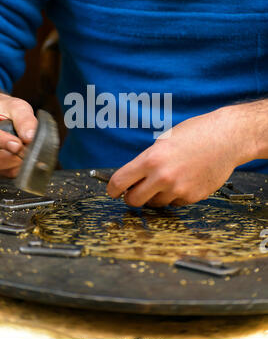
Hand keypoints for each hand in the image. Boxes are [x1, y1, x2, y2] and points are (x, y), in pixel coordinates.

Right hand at [0, 95, 36, 177]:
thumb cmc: (5, 111)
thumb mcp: (16, 107)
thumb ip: (24, 119)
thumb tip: (30, 136)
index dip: (2, 141)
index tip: (18, 145)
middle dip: (14, 157)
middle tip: (29, 149)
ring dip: (16, 164)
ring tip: (26, 151)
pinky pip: (2, 175)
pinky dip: (15, 169)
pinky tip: (20, 157)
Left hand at [107, 106, 255, 206]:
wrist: (226, 138)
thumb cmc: (194, 134)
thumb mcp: (163, 142)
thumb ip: (146, 161)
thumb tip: (131, 179)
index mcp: (151, 160)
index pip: (120, 182)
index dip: (112, 189)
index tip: (112, 191)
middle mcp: (162, 177)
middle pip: (134, 200)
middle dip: (132, 197)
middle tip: (134, 192)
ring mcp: (178, 189)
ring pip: (155, 203)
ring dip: (155, 196)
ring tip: (165, 180)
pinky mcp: (192, 197)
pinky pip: (174, 203)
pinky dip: (174, 196)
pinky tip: (182, 180)